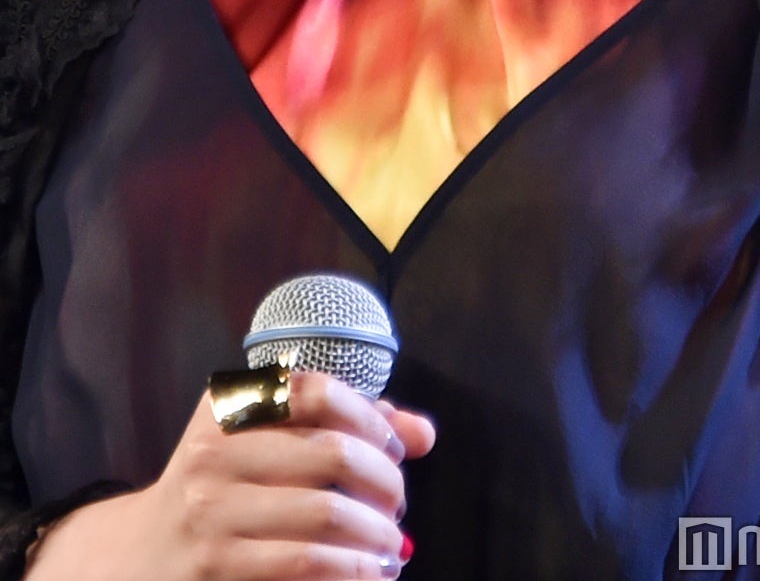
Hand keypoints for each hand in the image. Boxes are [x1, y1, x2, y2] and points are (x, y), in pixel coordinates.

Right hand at [25, 372, 434, 580]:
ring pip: (325, 518)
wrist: (141, 559)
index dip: (371, 417)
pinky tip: (368, 572)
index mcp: (227, 408)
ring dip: (376, 535)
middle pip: (332, 455)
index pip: (317, 391)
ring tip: (390, 544)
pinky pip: (306, 567)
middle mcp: (213, 456)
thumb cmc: (223, 490)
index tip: (394, 447)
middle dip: (385, 481)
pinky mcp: (218, 571)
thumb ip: (344, 426)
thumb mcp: (265, 442)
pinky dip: (352, 570)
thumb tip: (423, 433)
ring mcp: (211, 517)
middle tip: (397, 502)